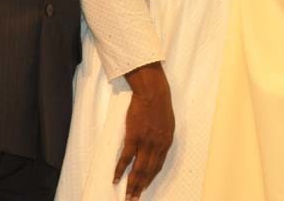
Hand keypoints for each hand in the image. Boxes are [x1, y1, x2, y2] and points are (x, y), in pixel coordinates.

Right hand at [116, 63, 174, 200]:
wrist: (153, 93)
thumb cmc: (160, 105)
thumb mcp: (167, 124)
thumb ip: (162, 138)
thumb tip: (158, 148)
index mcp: (166, 142)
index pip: (158, 166)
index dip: (150, 178)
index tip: (144, 188)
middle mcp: (157, 146)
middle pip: (148, 171)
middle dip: (141, 187)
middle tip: (134, 199)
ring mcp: (145, 143)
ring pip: (138, 169)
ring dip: (132, 184)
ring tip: (127, 195)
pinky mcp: (133, 138)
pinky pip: (126, 158)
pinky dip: (120, 170)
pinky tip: (116, 179)